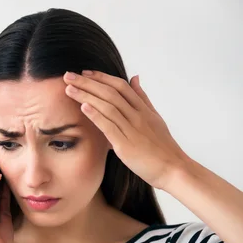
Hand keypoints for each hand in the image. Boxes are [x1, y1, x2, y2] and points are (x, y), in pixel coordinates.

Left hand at [63, 70, 190, 189]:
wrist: (173, 170)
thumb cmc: (163, 147)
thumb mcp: (154, 117)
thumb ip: (142, 98)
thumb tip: (135, 77)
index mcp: (143, 110)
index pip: (120, 86)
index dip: (101, 77)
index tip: (85, 72)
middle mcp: (138, 116)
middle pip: (110, 93)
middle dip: (88, 83)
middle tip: (68, 75)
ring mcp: (132, 130)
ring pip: (108, 107)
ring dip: (87, 96)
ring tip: (69, 88)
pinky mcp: (126, 145)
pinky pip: (109, 127)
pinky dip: (96, 115)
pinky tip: (83, 107)